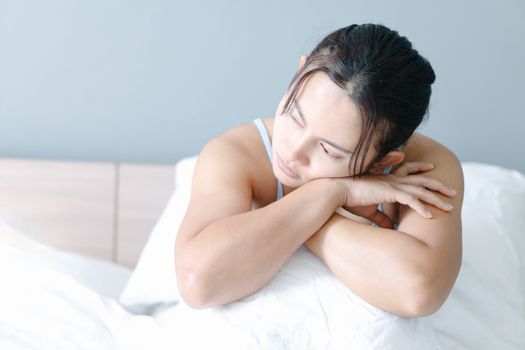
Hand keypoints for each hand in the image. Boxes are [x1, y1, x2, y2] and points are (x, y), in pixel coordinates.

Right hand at [336, 162, 455, 221]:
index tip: (431, 170)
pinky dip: (422, 208)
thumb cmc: (350, 200)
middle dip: (438, 186)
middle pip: (422, 180)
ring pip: (421, 191)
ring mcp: (393, 185)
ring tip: (449, 208)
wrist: (338, 192)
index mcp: (388, 180)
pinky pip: (411, 200)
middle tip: (452, 192)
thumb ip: (381, 217)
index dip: (421, 169)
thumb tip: (390, 227)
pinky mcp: (390, 192)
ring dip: (436, 199)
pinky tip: (430, 216)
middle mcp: (393, 180)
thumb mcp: (369, 210)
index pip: (408, 171)